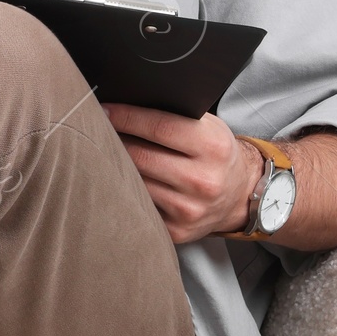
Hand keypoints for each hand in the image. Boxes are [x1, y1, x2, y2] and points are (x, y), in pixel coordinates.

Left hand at [101, 104, 260, 244]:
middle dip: (115, 139)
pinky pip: (140, 205)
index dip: (126, 117)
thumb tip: (128, 105)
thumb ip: (177, 117)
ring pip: (135, 182)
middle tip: (98, 129)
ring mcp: (189, 209)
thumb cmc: (215, 154)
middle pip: (141, 156)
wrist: (238, 196)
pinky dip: (127, 190)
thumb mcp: (208, 127)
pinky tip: (122, 179)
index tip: (104, 110)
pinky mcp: (176, 230)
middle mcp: (203, 180)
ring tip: (107, 152)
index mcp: (213, 147)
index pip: (159, 127)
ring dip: (117, 166)